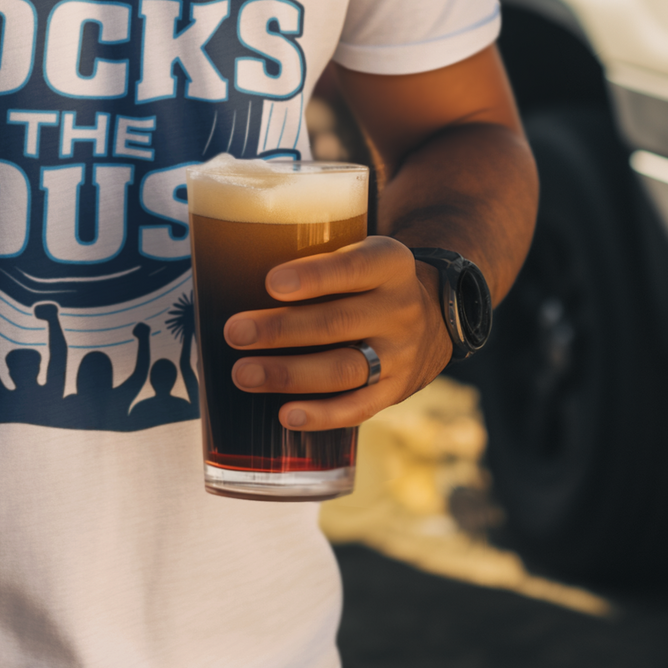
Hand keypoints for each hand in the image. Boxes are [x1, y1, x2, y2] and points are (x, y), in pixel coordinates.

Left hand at [224, 236, 452, 429]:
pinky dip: (322, 415)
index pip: (354, 268)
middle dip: (281, 329)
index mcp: (389, 264)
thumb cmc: (368, 280)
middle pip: (338, 323)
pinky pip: (358, 408)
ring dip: (290, 374)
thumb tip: (233, 268)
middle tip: (234, 332)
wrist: (434, 317)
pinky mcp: (395, 391)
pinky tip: (286, 415)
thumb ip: (318, 260)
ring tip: (243, 374)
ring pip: (344, 368)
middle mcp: (399, 309)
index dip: (314, 276)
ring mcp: (399, 355)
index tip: (271, 282)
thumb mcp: (361, 253)